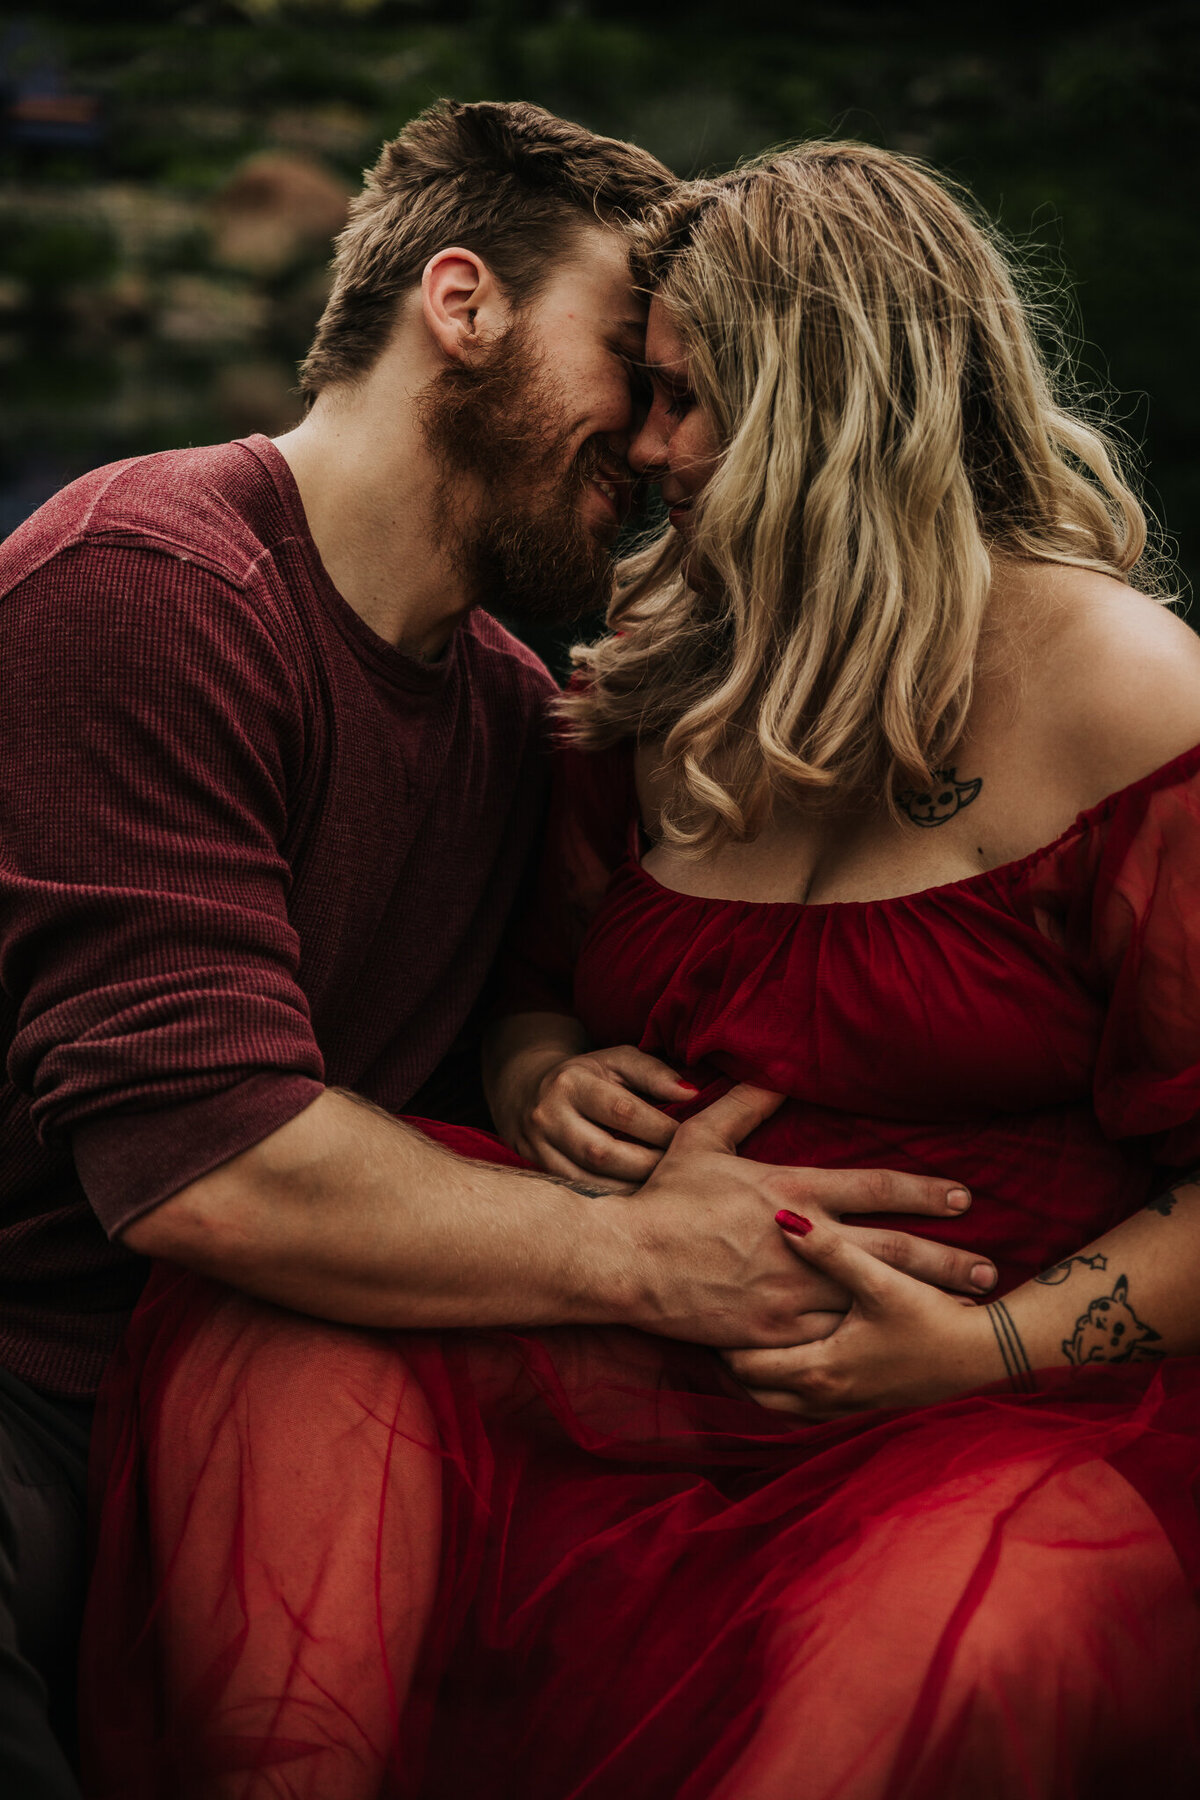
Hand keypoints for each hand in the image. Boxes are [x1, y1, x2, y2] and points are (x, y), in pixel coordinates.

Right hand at [516, 1044, 697, 1183]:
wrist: (526, 1087)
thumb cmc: (587, 1075)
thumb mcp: (617, 1061)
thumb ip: (654, 1074)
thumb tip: (691, 1095)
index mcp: (572, 1083)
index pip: (623, 1112)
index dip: (661, 1129)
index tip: (690, 1140)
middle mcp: (548, 1115)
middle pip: (604, 1152)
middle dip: (648, 1165)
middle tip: (680, 1171)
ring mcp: (537, 1146)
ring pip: (588, 1180)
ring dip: (631, 1189)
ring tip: (662, 1189)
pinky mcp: (534, 1169)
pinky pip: (576, 1192)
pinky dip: (609, 1199)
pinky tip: (634, 1200)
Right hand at [613, 1087, 996, 1348]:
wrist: (629, 1261)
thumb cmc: (663, 1199)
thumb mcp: (700, 1140)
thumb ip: (744, 1104)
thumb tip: (775, 1069)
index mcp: (792, 1190)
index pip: (876, 1187)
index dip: (924, 1192)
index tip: (963, 1197)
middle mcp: (805, 1240)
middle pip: (893, 1248)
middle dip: (946, 1256)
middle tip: (990, 1264)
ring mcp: (793, 1290)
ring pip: (874, 1295)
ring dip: (923, 1300)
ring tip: (965, 1308)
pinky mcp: (777, 1332)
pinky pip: (833, 1337)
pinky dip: (870, 1341)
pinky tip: (904, 1349)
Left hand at [723, 1210, 1003, 1412]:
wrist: (984, 1358)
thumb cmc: (933, 1318)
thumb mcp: (880, 1279)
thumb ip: (831, 1250)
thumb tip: (786, 1218)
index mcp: (819, 1368)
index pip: (745, 1364)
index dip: (720, 1338)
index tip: (706, 1308)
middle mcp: (824, 1397)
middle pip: (752, 1389)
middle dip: (732, 1361)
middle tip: (714, 1324)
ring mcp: (843, 1408)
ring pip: (776, 1403)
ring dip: (758, 1377)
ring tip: (743, 1339)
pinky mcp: (862, 1407)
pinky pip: (803, 1406)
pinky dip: (785, 1388)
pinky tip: (787, 1358)